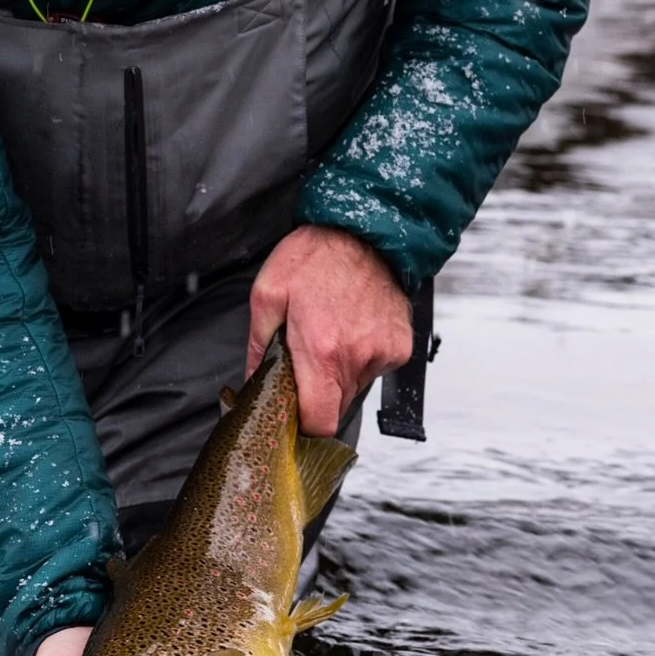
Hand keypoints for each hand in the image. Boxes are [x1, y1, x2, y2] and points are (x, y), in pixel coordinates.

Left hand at [247, 224, 411, 435]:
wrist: (364, 230)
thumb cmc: (314, 257)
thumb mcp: (268, 294)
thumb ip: (259, 344)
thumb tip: (253, 380)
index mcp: (321, 350)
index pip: (319, 423)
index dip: (304, 425)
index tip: (293, 413)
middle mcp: (357, 357)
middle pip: (336, 407)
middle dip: (318, 392)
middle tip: (307, 357)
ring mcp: (383, 353)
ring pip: (355, 387)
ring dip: (339, 372)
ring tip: (331, 332)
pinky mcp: (400, 347)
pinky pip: (375, 369)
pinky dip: (361, 357)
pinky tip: (352, 327)